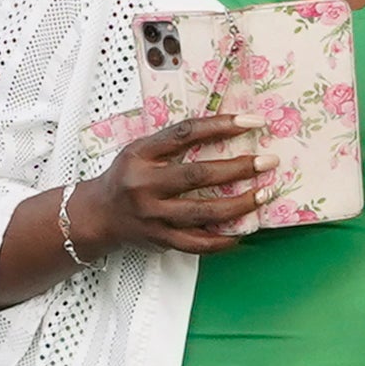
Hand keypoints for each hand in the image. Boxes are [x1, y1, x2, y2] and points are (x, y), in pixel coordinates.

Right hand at [67, 114, 272, 257]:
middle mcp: (145, 185)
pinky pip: (197, 243)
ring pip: (202, 211)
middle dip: (238, 168)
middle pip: (198, 175)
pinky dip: (222, 239)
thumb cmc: (126, 178)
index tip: (252, 122)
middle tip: (267, 162)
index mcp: (141, 155)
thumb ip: (173, 143)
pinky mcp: (160, 239)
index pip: (185, 133)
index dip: (221, 125)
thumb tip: (225, 130)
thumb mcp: (140, 151)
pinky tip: (242, 232)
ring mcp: (152, 215)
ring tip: (263, 195)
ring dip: (238, 204)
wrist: (97, 215)